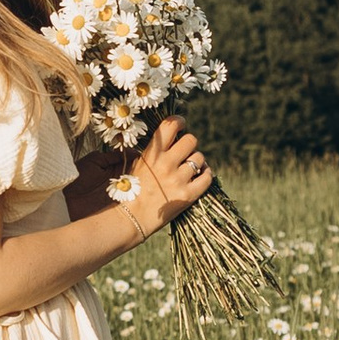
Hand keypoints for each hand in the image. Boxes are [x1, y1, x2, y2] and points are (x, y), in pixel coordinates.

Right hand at [128, 113, 211, 236]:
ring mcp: (177, 180)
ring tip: (190, 168)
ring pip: (200, 158)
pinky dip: (206, 174)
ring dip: (197, 161)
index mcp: (152, 154)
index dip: (179, 121)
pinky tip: (201, 175)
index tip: (181, 124)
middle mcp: (166, 164)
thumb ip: (154, 151)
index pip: (170, 126)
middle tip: (184, 152)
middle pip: (191, 140)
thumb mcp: (137, 164)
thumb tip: (171, 138)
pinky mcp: (187, 195)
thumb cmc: (132, 190)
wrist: (130, 218)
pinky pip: (207, 177)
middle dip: (189, 144)